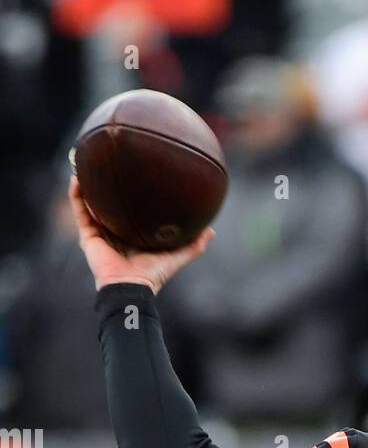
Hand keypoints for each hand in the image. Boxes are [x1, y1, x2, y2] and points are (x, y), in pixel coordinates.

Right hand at [68, 173, 214, 294]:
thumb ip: (194, 245)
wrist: (131, 287)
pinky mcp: (88, 236)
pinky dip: (76, 195)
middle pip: (109, 203)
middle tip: (110, 160)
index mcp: (133, 234)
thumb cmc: (153, 274)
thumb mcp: (177, 256)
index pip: (131, 210)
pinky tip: (77, 176)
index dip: (131, 193)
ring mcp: (100, 233)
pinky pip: (80, 211)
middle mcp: (115, 232)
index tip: (135, 172)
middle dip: (107, 184)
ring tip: (87, 161)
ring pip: (91, 203)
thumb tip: (211, 230)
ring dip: (88, 183)